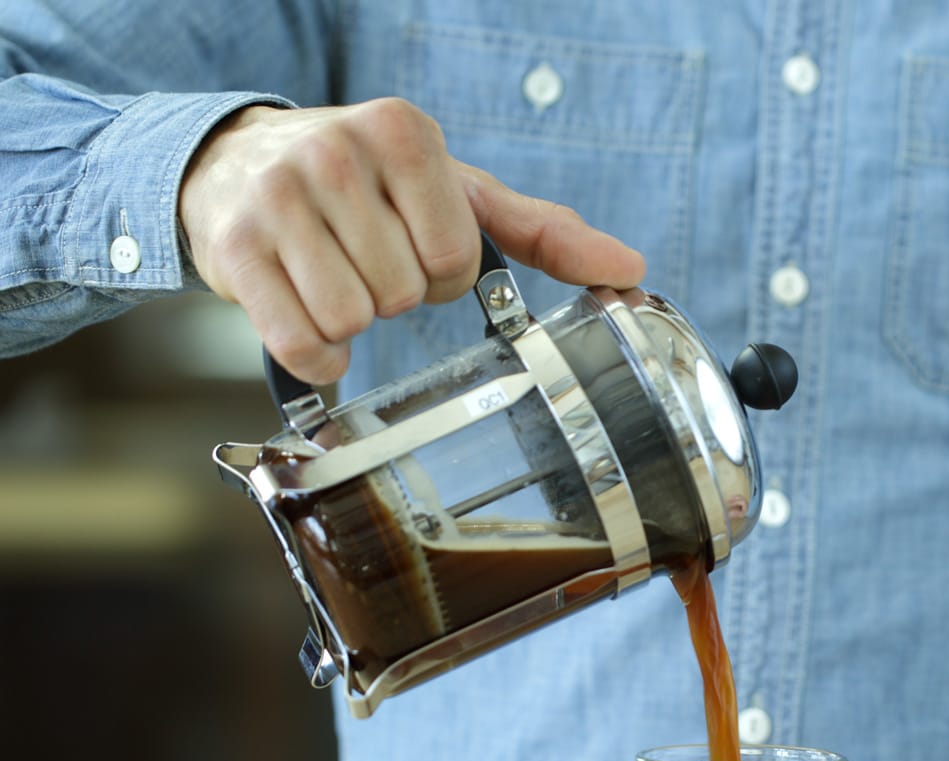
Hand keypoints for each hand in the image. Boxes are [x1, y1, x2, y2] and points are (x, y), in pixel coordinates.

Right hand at [178, 99, 645, 383]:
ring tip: (333, 276)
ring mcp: (276, 198)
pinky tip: (306, 316)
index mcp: (402, 133)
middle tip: (367, 261)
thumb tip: (629, 270)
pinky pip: (301, 343)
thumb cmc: (367, 185)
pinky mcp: (232, 250)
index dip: (442, 274)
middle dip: (394, 294)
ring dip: (351, 320)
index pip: (456, 255)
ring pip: (351, 319)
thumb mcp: (454, 192)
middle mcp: (334, 153)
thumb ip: (543, 231)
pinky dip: (314, 352)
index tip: (415, 249)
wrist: (237, 164)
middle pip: (403, 292)